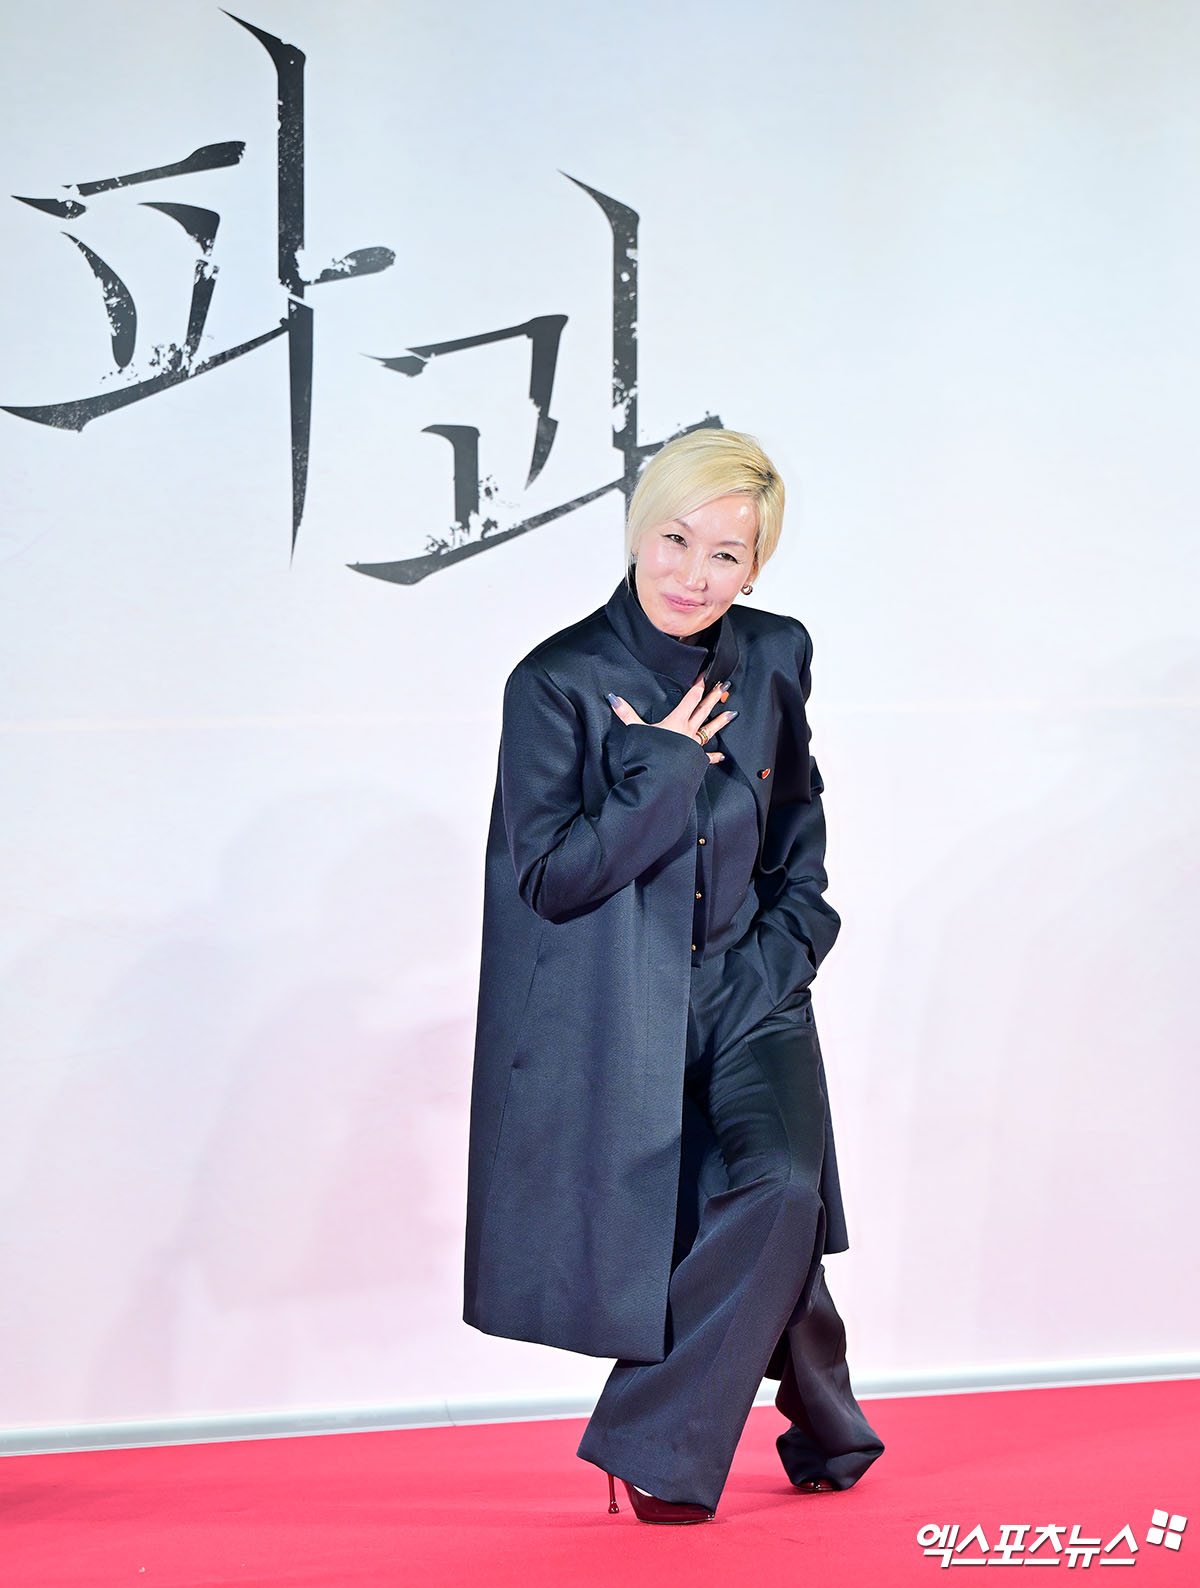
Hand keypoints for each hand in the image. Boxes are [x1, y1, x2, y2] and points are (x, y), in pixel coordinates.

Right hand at [607, 673, 736, 763]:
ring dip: (721, 721)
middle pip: (704, 710)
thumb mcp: (637, 731)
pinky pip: (706, 757)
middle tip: (726, 686)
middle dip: (714, 697)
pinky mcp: (695, 761)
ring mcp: (693, 746)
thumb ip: (626, 714)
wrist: (660, 780)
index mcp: (676, 721)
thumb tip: (613, 698)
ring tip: (733, 713)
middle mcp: (688, 731)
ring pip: (710, 730)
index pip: (691, 698)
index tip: (706, 674)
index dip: (699, 684)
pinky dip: (713, 756)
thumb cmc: (649, 755)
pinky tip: (720, 755)